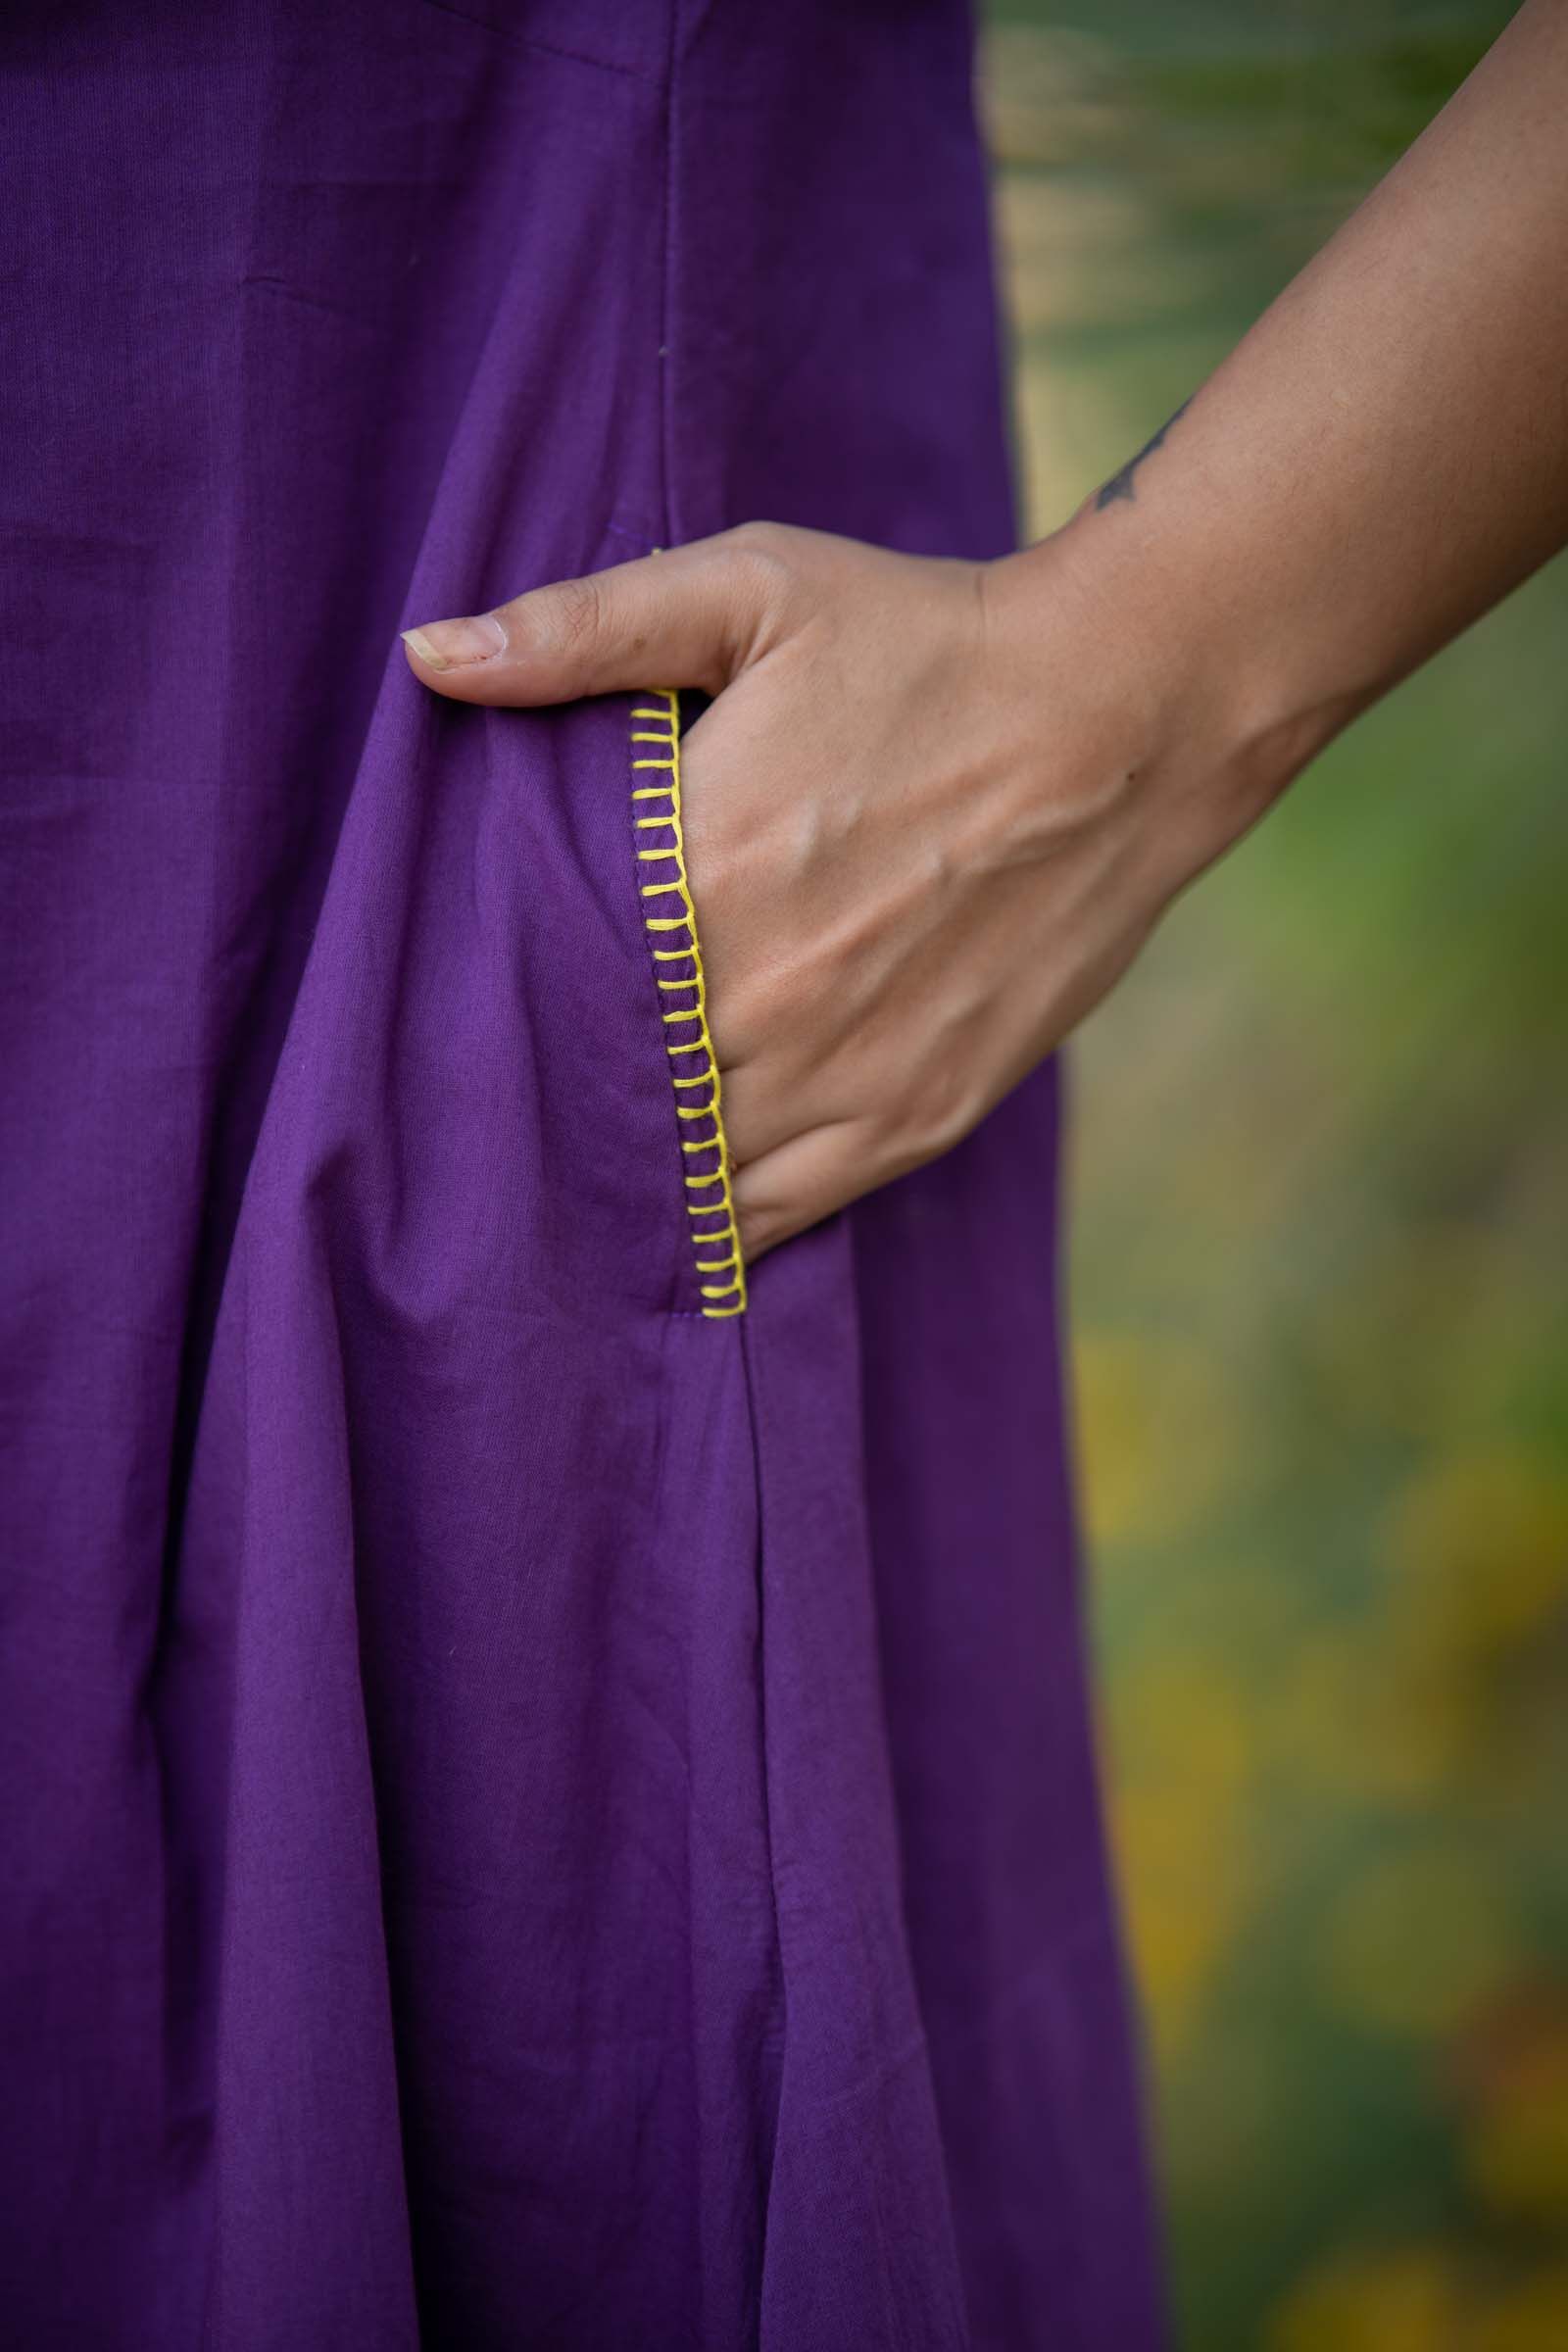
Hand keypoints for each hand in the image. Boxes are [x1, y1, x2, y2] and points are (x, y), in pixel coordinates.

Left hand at [400, 520, 1290, 1260]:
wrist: (1124, 716)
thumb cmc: (926, 644)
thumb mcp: (752, 589)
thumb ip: (582, 631)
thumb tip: (428, 657)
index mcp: (703, 876)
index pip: (545, 996)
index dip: (490, 1023)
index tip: (448, 1027)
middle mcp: (767, 1001)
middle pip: (611, 1099)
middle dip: (554, 1105)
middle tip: (488, 1116)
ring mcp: (849, 1075)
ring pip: (691, 1179)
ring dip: (630, 1177)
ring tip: (570, 1177)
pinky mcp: (919, 1116)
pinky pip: (785, 1214)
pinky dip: (722, 1221)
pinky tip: (677, 1212)